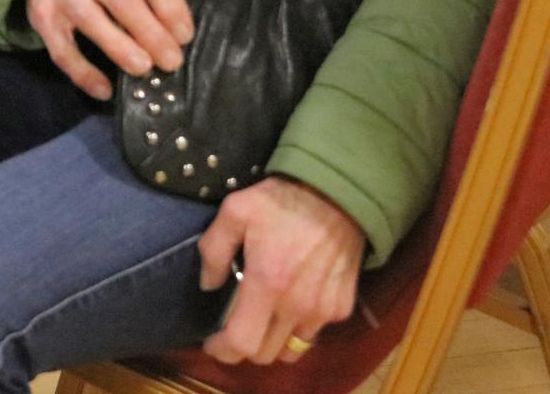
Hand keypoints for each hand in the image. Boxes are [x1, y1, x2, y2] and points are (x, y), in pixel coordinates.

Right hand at [24, 0, 192, 100]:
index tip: (184, 37)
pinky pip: (63, 51)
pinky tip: (104, 90)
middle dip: (152, 35)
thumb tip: (176, 38)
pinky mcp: (44, 19)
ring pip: (92, 22)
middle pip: (124, 2)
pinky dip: (84, 73)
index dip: (172, 8)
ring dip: (120, 48)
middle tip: (171, 62)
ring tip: (143, 69)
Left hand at [199, 177, 363, 363]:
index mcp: (267, 283)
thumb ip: (214, 250)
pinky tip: (290, 301)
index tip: (212, 344)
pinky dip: (297, 327)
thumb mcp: (235, 211)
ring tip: (262, 317)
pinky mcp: (341, 307)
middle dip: (244, 347)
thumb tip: (208, 284)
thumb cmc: (281, 202)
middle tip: (234, 326)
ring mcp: (323, 310)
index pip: (243, 342)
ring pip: (291, 349)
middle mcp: (297, 306)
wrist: (338, 196)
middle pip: (265, 354)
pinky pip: (313, 332)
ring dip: (272, 341)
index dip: (223, 350)